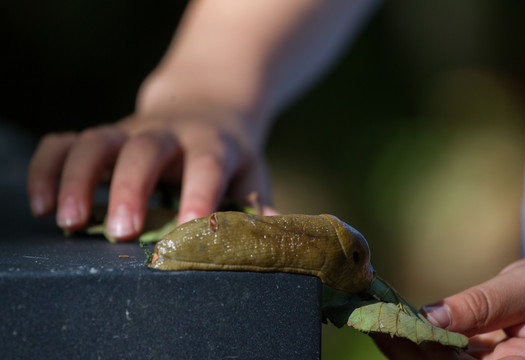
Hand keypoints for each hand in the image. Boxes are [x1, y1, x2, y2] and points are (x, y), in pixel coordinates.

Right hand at [27, 72, 274, 240]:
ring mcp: (130, 132)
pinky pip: (65, 143)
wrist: (206, 107)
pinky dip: (47, 167)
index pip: (207, 165)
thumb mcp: (251, 172)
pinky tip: (42, 204)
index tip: (189, 227)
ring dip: (78, 179)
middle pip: (145, 150)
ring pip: (97, 142)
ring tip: (69, 222)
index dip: (199, 193)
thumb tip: (273, 236)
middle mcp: (168, 134)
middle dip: (131, 188)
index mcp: (212, 144)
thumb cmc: (228, 154)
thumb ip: (257, 204)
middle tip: (121, 232)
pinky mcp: (103, 136)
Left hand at [373, 257, 524, 358]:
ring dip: (402, 340)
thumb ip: (482, 305)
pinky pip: (440, 354)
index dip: (420, 348)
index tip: (388, 323)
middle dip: (401, 344)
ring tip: (372, 312)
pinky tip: (393, 316)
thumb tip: (431, 317)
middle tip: (368, 314)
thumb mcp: (524, 287)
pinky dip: (416, 335)